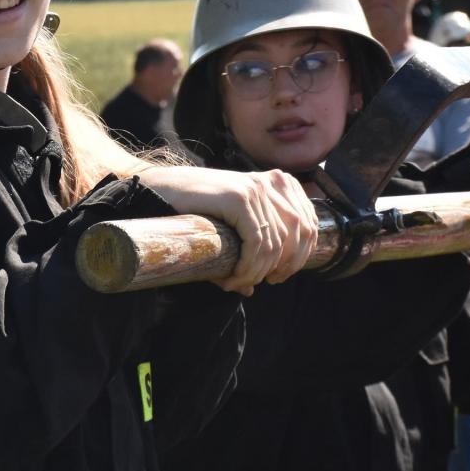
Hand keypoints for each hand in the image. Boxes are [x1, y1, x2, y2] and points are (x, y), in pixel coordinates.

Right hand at [137, 166, 318, 293]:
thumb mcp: (232, 225)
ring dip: (256, 272)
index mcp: (280, 183)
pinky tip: (231, 277)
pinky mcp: (238, 198)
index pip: (309, 224)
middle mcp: (272, 182)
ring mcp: (256, 188)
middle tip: (257, 283)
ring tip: (234, 282)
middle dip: (281, 267)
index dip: (298, 257)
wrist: (160, 189)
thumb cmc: (194, 209)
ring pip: (275, 244)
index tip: (277, 276)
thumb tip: (255, 289)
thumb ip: (250, 248)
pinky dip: (247, 267)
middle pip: (298, 235)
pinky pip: (257, 243)